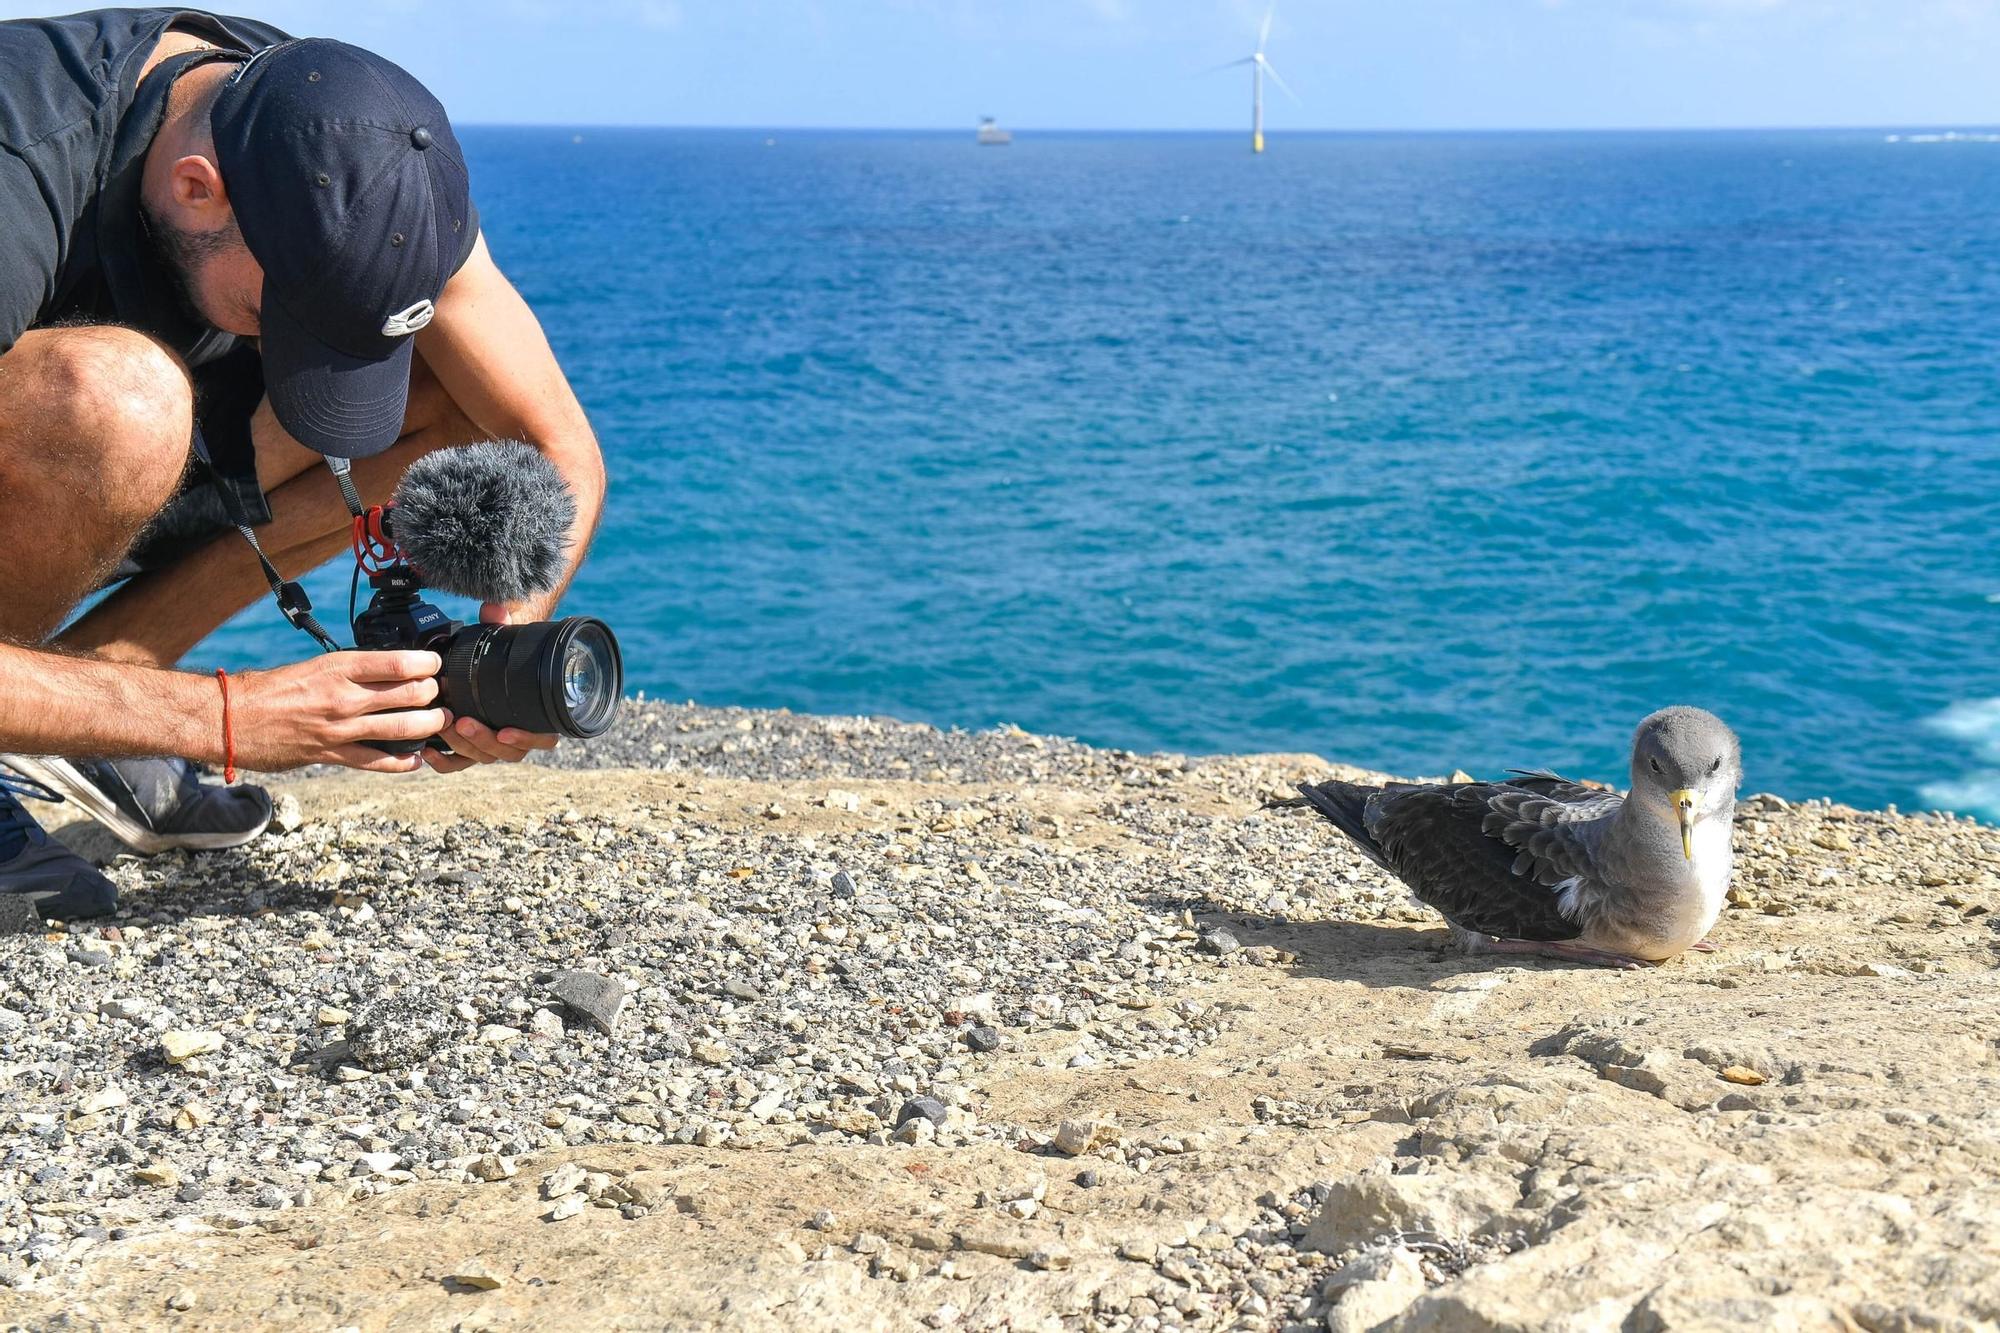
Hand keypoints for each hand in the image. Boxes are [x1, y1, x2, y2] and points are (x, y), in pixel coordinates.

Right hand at [228, 651, 448, 773]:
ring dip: (429, 725)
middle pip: (409, 694)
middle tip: (440, 693)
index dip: (427, 665)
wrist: (230, 717)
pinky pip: (377, 762)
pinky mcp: (331, 754)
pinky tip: (416, 759)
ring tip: (441, 721)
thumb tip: (382, 672)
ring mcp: (340, 728)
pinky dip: (402, 762)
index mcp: (338, 668)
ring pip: (402, 727)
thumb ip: (347, 671)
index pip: (399, 663)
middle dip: (433, 694)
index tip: (435, 665)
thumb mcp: (312, 667)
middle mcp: (344, 697)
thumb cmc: (268, 689)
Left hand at [421, 601, 561, 771]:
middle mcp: (518, 735)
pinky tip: (430, 750)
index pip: (543, 739)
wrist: (493, 664)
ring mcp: (493, 744)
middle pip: (508, 753)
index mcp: (538, 716)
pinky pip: (460, 764)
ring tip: (446, 727)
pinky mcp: (471, 747)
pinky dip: (445, 762)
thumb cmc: (504, 655)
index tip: (506, 731)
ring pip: (484, 758)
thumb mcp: (503, 637)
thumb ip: (500, 622)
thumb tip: (493, 607)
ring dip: (465, 747)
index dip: (528, 739)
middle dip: (484, 741)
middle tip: (464, 724)